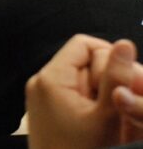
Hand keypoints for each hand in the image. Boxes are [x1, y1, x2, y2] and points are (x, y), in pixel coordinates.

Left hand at [27, 35, 142, 148]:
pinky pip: (74, 91)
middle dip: (107, 78)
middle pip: (84, 59)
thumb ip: (116, 78)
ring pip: (82, 77)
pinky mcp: (47, 107)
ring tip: (108, 116)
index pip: (85, 44)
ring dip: (101, 91)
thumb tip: (124, 43)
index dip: (110, 59)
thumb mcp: (105, 116)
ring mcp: (42, 94)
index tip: (123, 84)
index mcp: (50, 77)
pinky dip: (91, 101)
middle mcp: (41, 81)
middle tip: (117, 104)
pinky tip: (99, 121)